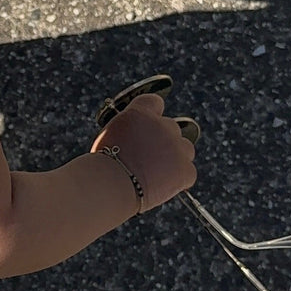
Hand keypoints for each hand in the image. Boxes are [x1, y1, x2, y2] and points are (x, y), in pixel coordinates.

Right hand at [90, 92, 195, 211]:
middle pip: (171, 128)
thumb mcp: (109, 137)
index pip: (154, 103)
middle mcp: (163, 124)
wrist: (110, 184)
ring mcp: (176, 146)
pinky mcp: (185, 169)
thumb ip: (128, 133)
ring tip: (156, 174)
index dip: (151, 116)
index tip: (145, 128)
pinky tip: (162, 187)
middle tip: (147, 158)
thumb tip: (135, 141)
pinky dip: (179, 180)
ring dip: (174, 158)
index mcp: (141, 112)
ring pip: (185, 149)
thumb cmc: (102, 165)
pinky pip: (188, 173)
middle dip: (162, 141)